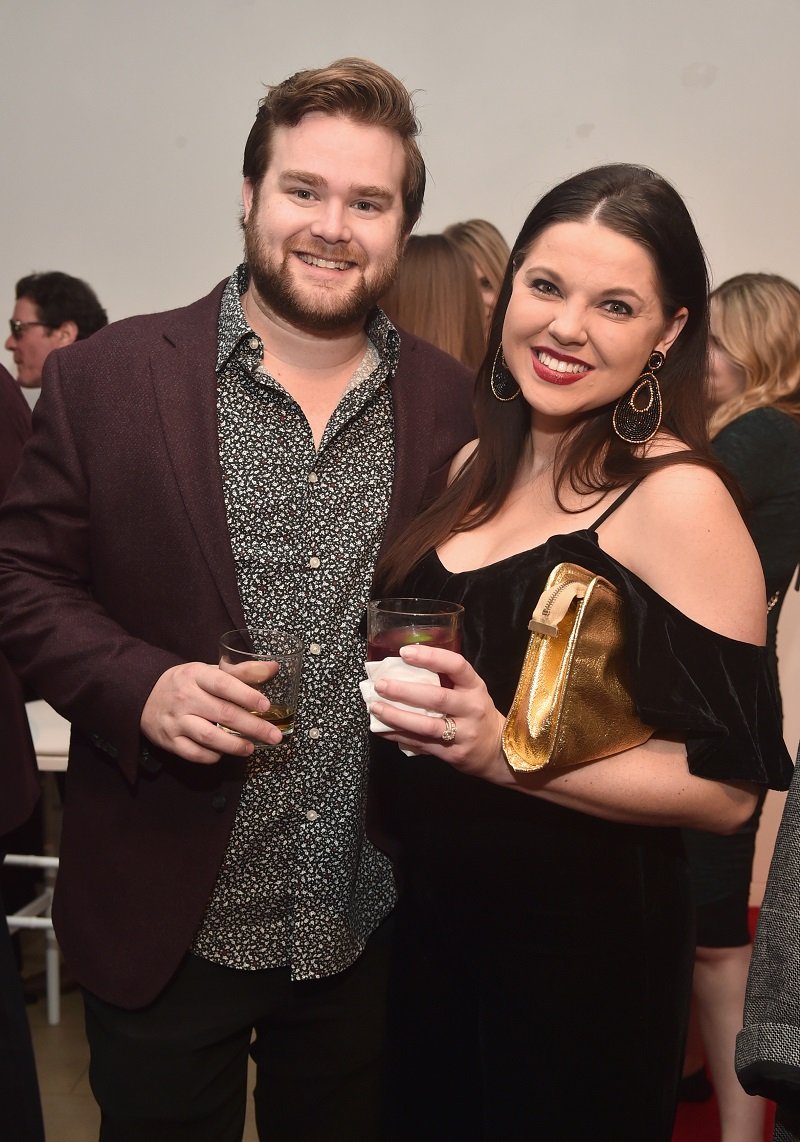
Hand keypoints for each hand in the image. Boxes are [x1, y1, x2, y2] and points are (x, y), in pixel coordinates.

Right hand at [140, 661, 282, 763]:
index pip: (224, 684)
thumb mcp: (210, 671)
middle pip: (223, 714)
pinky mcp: (169, 741)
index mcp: (197, 675)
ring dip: (234, 745)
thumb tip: (273, 668)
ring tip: (251, 748)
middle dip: (253, 727)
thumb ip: (242, 672)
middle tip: (274, 736)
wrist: (144, 695)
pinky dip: (212, 756)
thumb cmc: (187, 683)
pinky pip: (195, 753)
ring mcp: (176, 721)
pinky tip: (224, 753)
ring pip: (209, 737)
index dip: (247, 695)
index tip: (266, 706)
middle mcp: (185, 697)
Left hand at [368, 643, 507, 782]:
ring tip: (376, 708)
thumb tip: (404, 666)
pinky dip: (398, 736)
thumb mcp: (471, 691)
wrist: (498, 750)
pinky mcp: (453, 754)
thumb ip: (445, 680)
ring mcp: (463, 733)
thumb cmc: (476, 713)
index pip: (456, 666)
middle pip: (437, 698)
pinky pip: (421, 743)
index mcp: (475, 687)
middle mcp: (471, 708)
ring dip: (397, 716)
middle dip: (405, 691)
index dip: (431, 657)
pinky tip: (381, 729)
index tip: (404, 652)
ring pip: (427, 725)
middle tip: (381, 684)